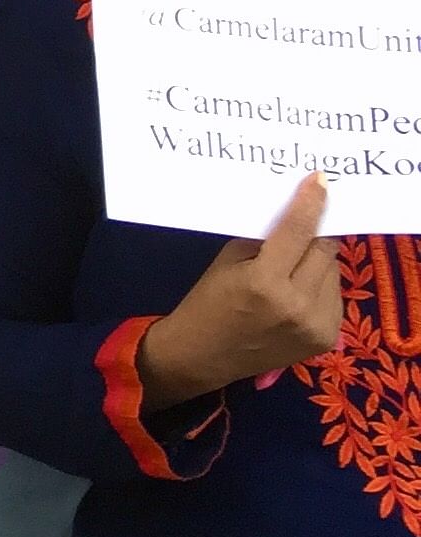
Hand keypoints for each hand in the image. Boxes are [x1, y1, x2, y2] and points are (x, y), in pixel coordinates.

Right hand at [137, 175, 343, 409]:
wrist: (203, 356)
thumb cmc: (207, 302)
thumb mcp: (228, 263)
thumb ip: (263, 241)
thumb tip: (292, 215)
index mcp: (265, 282)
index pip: (298, 232)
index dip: (310, 203)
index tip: (320, 180)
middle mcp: (297, 304)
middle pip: (324, 250)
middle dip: (314, 234)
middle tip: (302, 225)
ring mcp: (316, 325)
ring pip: (333, 272)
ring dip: (317, 260)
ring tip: (293, 264)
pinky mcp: (327, 339)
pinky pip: (334, 296)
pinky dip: (320, 285)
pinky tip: (298, 289)